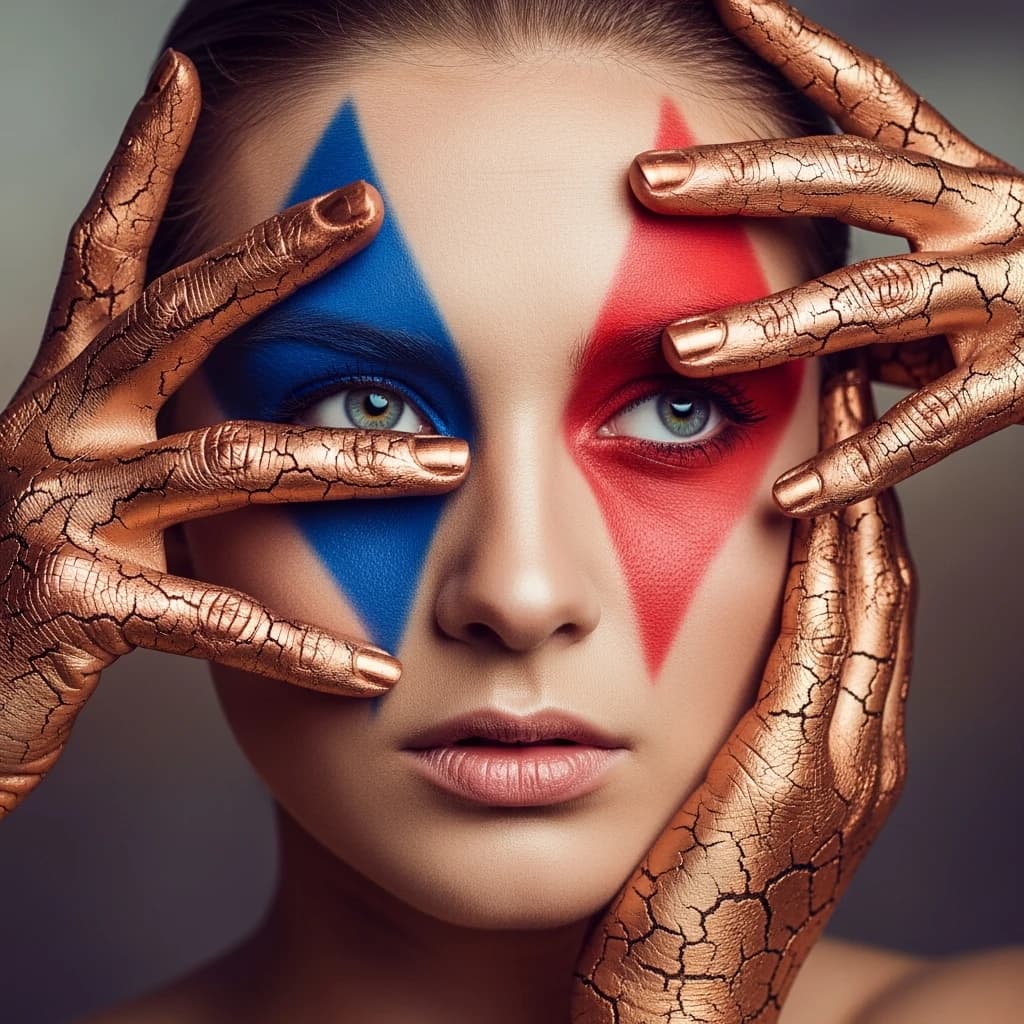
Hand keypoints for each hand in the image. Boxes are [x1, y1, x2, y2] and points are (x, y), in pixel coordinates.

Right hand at [0, 51, 468, 817]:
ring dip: (356, 465)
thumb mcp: (93, 493)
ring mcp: (62, 514)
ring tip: (451, 463)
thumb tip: (275, 419)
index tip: (184, 78)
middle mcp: (57, 435)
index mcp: (65, 400)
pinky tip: (375, 673)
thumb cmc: (33, 588)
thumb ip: (164, 446)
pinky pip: (218, 620)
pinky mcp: (79, 604)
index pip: (104, 256)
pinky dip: (304, 651)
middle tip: (364, 205)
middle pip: (175, 320)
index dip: (138, 160)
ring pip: (232, 465)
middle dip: (272, 257)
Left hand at [572, 356, 914, 1022]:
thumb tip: (683, 643)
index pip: (853, 594)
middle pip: (876, 574)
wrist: (680, 1019)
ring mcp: (845, 754)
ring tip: (840, 397)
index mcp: (838, 738)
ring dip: (854, 488)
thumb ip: (720, 714)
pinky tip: (816, 489)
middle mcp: (860, 738)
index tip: (821, 422)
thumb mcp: (712, 791)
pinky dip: (831, 559)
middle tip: (845, 377)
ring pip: (868, 590)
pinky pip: (829, 638)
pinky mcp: (799, 770)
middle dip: (864, 470)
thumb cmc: (676, 902)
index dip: (847, 502)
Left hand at [630, 0, 1022, 516]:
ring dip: (772, 327)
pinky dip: (853, 464)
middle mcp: (987, 216)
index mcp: (961, 179)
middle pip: (849, 179)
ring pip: (874, 303)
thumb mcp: (961, 256)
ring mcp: (1011, 293)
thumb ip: (881, 281)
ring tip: (682, 347)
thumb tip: (800, 326)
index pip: (869, 96)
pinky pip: (926, 428)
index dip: (797, 42)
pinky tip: (787, 495)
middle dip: (742, 178)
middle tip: (646, 180)